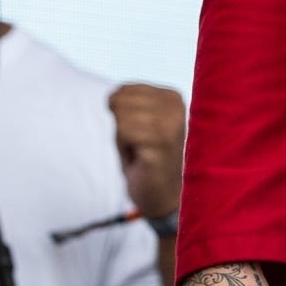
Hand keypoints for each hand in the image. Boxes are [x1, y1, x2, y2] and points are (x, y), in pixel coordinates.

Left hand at [108, 83, 184, 221]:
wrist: (163, 196)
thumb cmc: (145, 156)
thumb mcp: (136, 120)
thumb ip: (123, 102)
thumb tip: (110, 98)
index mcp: (172, 96)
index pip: (123, 90)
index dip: (122, 116)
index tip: (141, 134)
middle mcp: (176, 106)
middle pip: (120, 102)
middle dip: (121, 127)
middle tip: (139, 145)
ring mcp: (171, 125)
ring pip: (120, 118)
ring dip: (123, 140)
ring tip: (141, 152)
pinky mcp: (162, 144)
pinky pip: (124, 133)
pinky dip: (125, 150)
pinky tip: (142, 160)